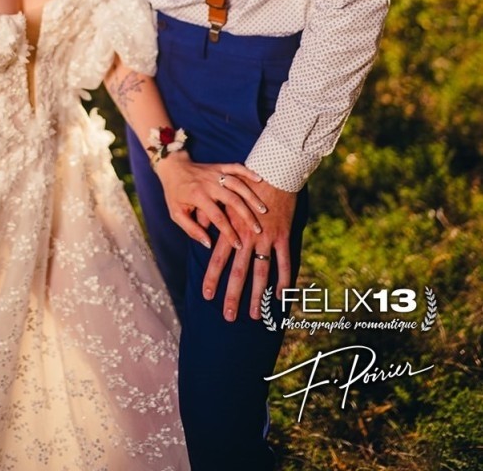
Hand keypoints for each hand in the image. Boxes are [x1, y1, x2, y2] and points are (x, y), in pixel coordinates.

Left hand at [154, 153, 267, 249]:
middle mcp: (209, 184)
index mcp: (198, 196)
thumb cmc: (174, 193)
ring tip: (264, 210)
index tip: (238, 244)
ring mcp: (216, 173)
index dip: (229, 232)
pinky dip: (248, 172)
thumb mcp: (176, 214)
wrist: (173, 167)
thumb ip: (191, 230)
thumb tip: (208, 244)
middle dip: (246, 216)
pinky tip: (260, 179)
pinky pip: (236, 167)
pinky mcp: (220, 166)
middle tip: (257, 229)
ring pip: (237, 184)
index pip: (217, 217)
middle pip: (232, 200)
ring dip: (252, 196)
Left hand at [202, 179, 296, 320]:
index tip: (206, 296)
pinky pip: (285, 261)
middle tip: (229, 317)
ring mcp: (267, 237)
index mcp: (231, 226)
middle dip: (233, 295)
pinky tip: (279, 296)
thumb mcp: (220, 195)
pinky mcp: (283, 234)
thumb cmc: (244, 183)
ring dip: (258, 295)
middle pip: (239, 271)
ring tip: (256, 316)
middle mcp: (248, 235)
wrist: (274, 170)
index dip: (212, 278)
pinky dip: (284, 279)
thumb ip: (209, 216)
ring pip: (262, 271)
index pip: (218, 257)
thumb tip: (201, 234)